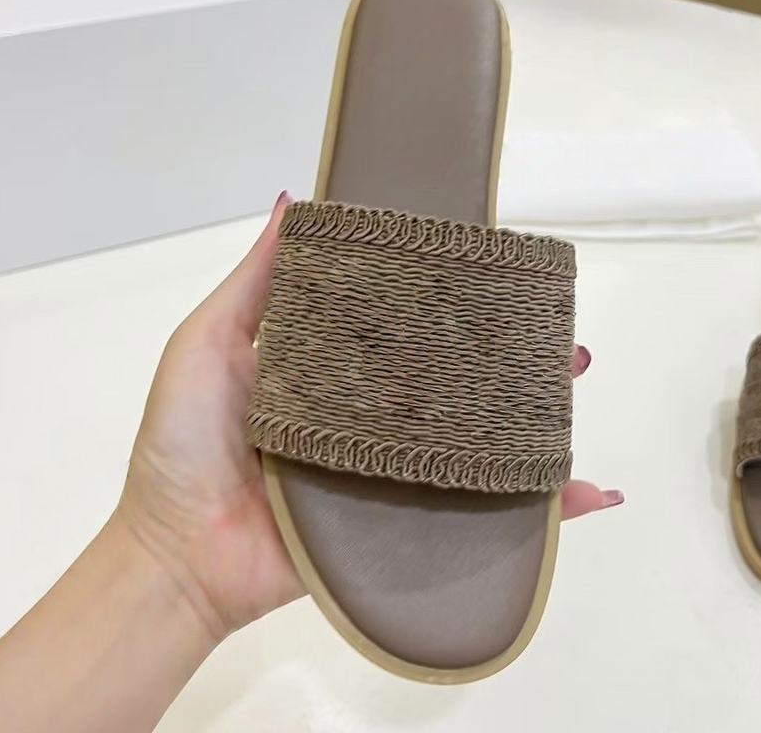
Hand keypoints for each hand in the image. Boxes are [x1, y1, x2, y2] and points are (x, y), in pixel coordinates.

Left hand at [118, 192, 622, 641]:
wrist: (178, 557)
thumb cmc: (183, 443)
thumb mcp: (209, 342)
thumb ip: (256, 281)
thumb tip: (295, 202)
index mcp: (336, 368)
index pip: (407, 326)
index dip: (451, 301)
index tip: (494, 272)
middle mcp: (372, 414)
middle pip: (455, 380)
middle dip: (510, 357)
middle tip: (557, 335)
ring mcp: (391, 471)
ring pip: (477, 438)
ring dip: (532, 417)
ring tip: (572, 384)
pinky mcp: (400, 527)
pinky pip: (476, 518)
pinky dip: (535, 513)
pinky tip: (582, 494)